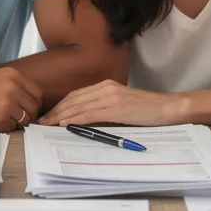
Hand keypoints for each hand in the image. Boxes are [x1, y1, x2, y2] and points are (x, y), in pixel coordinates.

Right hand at [0, 67, 41, 131]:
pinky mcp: (0, 118)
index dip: (33, 104)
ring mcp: (7, 103)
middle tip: (16, 118)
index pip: (37, 94)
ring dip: (15, 122)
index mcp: (13, 75)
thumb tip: (27, 96)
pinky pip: (12, 127)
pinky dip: (4, 127)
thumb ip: (12, 83)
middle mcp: (13, 88)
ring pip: (24, 119)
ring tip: (1, 118)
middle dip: (26, 115)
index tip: (28, 109)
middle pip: (33, 108)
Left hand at [38, 79, 179, 126]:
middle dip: (56, 111)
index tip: (49, 115)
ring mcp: (111, 96)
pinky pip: (91, 113)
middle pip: (74, 99)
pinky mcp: (117, 108)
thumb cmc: (148, 110)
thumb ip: (105, 109)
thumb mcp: (123, 106)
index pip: (77, 95)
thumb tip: (86, 120)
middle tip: (42, 122)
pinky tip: (65, 124)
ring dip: (61, 116)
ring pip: (79, 105)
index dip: (60, 105)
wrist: (169, 108)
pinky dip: (76, 118)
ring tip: (48, 124)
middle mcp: (106, 88)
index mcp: (107, 86)